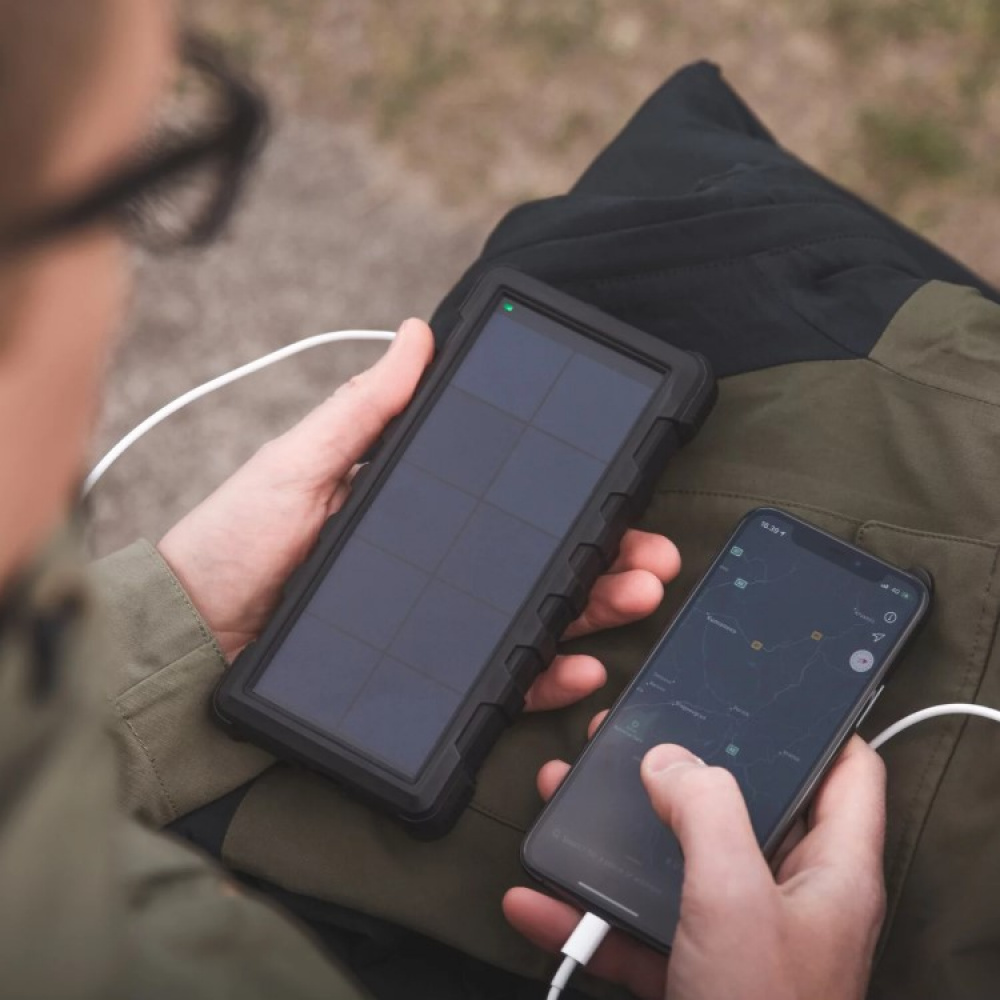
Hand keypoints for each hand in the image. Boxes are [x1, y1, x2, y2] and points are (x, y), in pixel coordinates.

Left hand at [158, 318, 681, 711]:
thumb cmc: (234, 542)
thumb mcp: (301, 462)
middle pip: (542, 558)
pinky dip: (545, 674)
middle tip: (652, 556)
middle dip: (608, 555)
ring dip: (595, 607)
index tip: (625, 486)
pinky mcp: (425, 674)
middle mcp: (442, 562)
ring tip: (636, 596)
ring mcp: (436, 620)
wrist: (189, 641)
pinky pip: (499, 676)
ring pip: (535, 615)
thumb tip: (417, 334)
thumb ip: (366, 410)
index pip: (515, 499)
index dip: (574, 496)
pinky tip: (578, 665)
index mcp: (422, 506)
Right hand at [505, 731, 886, 999]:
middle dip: (679, 769)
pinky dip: (588, 913)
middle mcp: (787, 898)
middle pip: (739, 806)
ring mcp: (736, 938)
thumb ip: (707, 810)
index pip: (846, 771)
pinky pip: (637, 929)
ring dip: (617, 835)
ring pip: (676, 863)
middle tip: (635, 734)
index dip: (812, 723)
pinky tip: (538, 900)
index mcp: (828, 869)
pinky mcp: (692, 975)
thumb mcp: (734, 897)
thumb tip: (670, 760)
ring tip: (568, 795)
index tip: (757, 692)